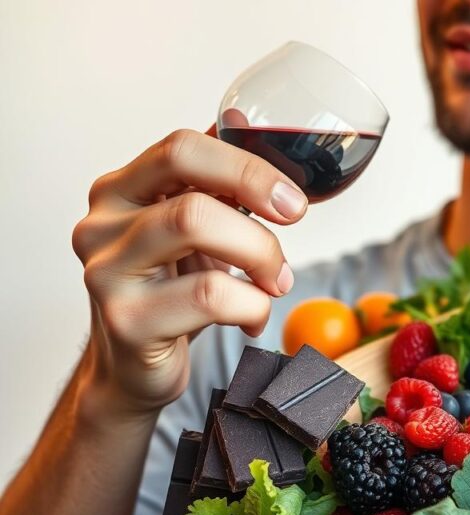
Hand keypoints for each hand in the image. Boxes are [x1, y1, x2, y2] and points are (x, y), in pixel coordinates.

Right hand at [72, 129, 307, 413]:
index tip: (291, 200)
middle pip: (192, 193)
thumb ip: (211, 176)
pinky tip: (251, 318)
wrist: (133, 369)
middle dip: (259, 216)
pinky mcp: (127, 320)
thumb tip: (240, 115)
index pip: (182, 148)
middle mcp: (102, 224)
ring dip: (259, 258)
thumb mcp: (189, 227)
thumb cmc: (170, 291)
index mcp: (120, 189)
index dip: (247, 167)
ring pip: (198, 230)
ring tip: (273, 283)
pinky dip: (252, 305)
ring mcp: (107, 272)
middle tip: (288, 242)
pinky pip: (210, 296)